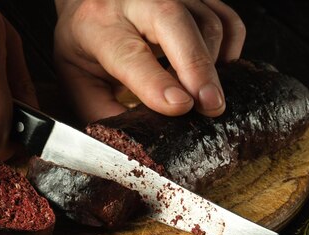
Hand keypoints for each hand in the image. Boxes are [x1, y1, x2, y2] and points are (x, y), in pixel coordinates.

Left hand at [54, 0, 245, 121]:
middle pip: (175, 24)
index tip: (180, 106)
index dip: (156, 82)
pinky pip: (227, 20)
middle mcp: (134, 1)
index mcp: (99, 26)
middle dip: (198, 69)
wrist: (90, 3)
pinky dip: (230, 49)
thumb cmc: (85, 45)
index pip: (130, 54)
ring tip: (203, 95)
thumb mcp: (78, 81)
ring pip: (207, 22)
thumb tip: (132, 147)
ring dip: (213, 65)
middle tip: (211, 107)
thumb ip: (102, 112)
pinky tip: (215, 72)